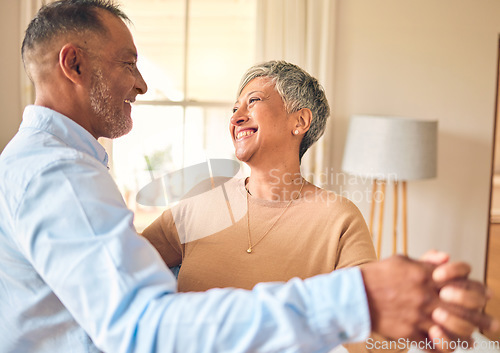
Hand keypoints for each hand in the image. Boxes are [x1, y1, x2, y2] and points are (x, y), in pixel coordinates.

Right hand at [360, 254, 498, 351]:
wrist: (356, 294)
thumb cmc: (378, 275)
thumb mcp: (402, 260)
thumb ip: (425, 261)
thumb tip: (445, 258)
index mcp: (425, 276)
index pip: (461, 281)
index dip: (477, 289)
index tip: (487, 295)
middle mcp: (426, 295)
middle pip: (463, 309)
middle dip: (482, 319)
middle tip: (493, 325)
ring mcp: (418, 315)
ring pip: (452, 329)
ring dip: (465, 336)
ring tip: (472, 341)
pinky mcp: (409, 331)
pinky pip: (431, 343)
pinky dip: (442, 347)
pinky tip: (447, 347)